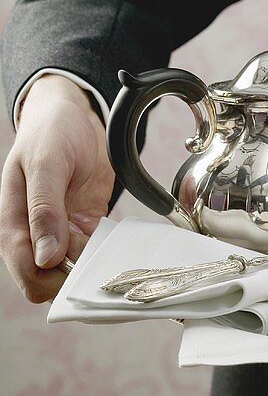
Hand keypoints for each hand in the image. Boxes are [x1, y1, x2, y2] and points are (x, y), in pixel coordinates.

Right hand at [0, 75, 113, 301]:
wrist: (69, 114)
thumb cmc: (47, 134)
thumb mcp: (45, 165)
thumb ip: (44, 209)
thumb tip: (45, 257)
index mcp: (16, 225)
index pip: (29, 274)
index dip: (54, 281)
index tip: (83, 268)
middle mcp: (37, 234)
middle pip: (55, 279)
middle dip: (80, 276)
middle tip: (107, 259)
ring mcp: (62, 229)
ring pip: (78, 267)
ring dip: (98, 263)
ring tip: (121, 251)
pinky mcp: (85, 222)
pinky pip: (96, 247)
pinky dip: (109, 248)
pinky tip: (124, 241)